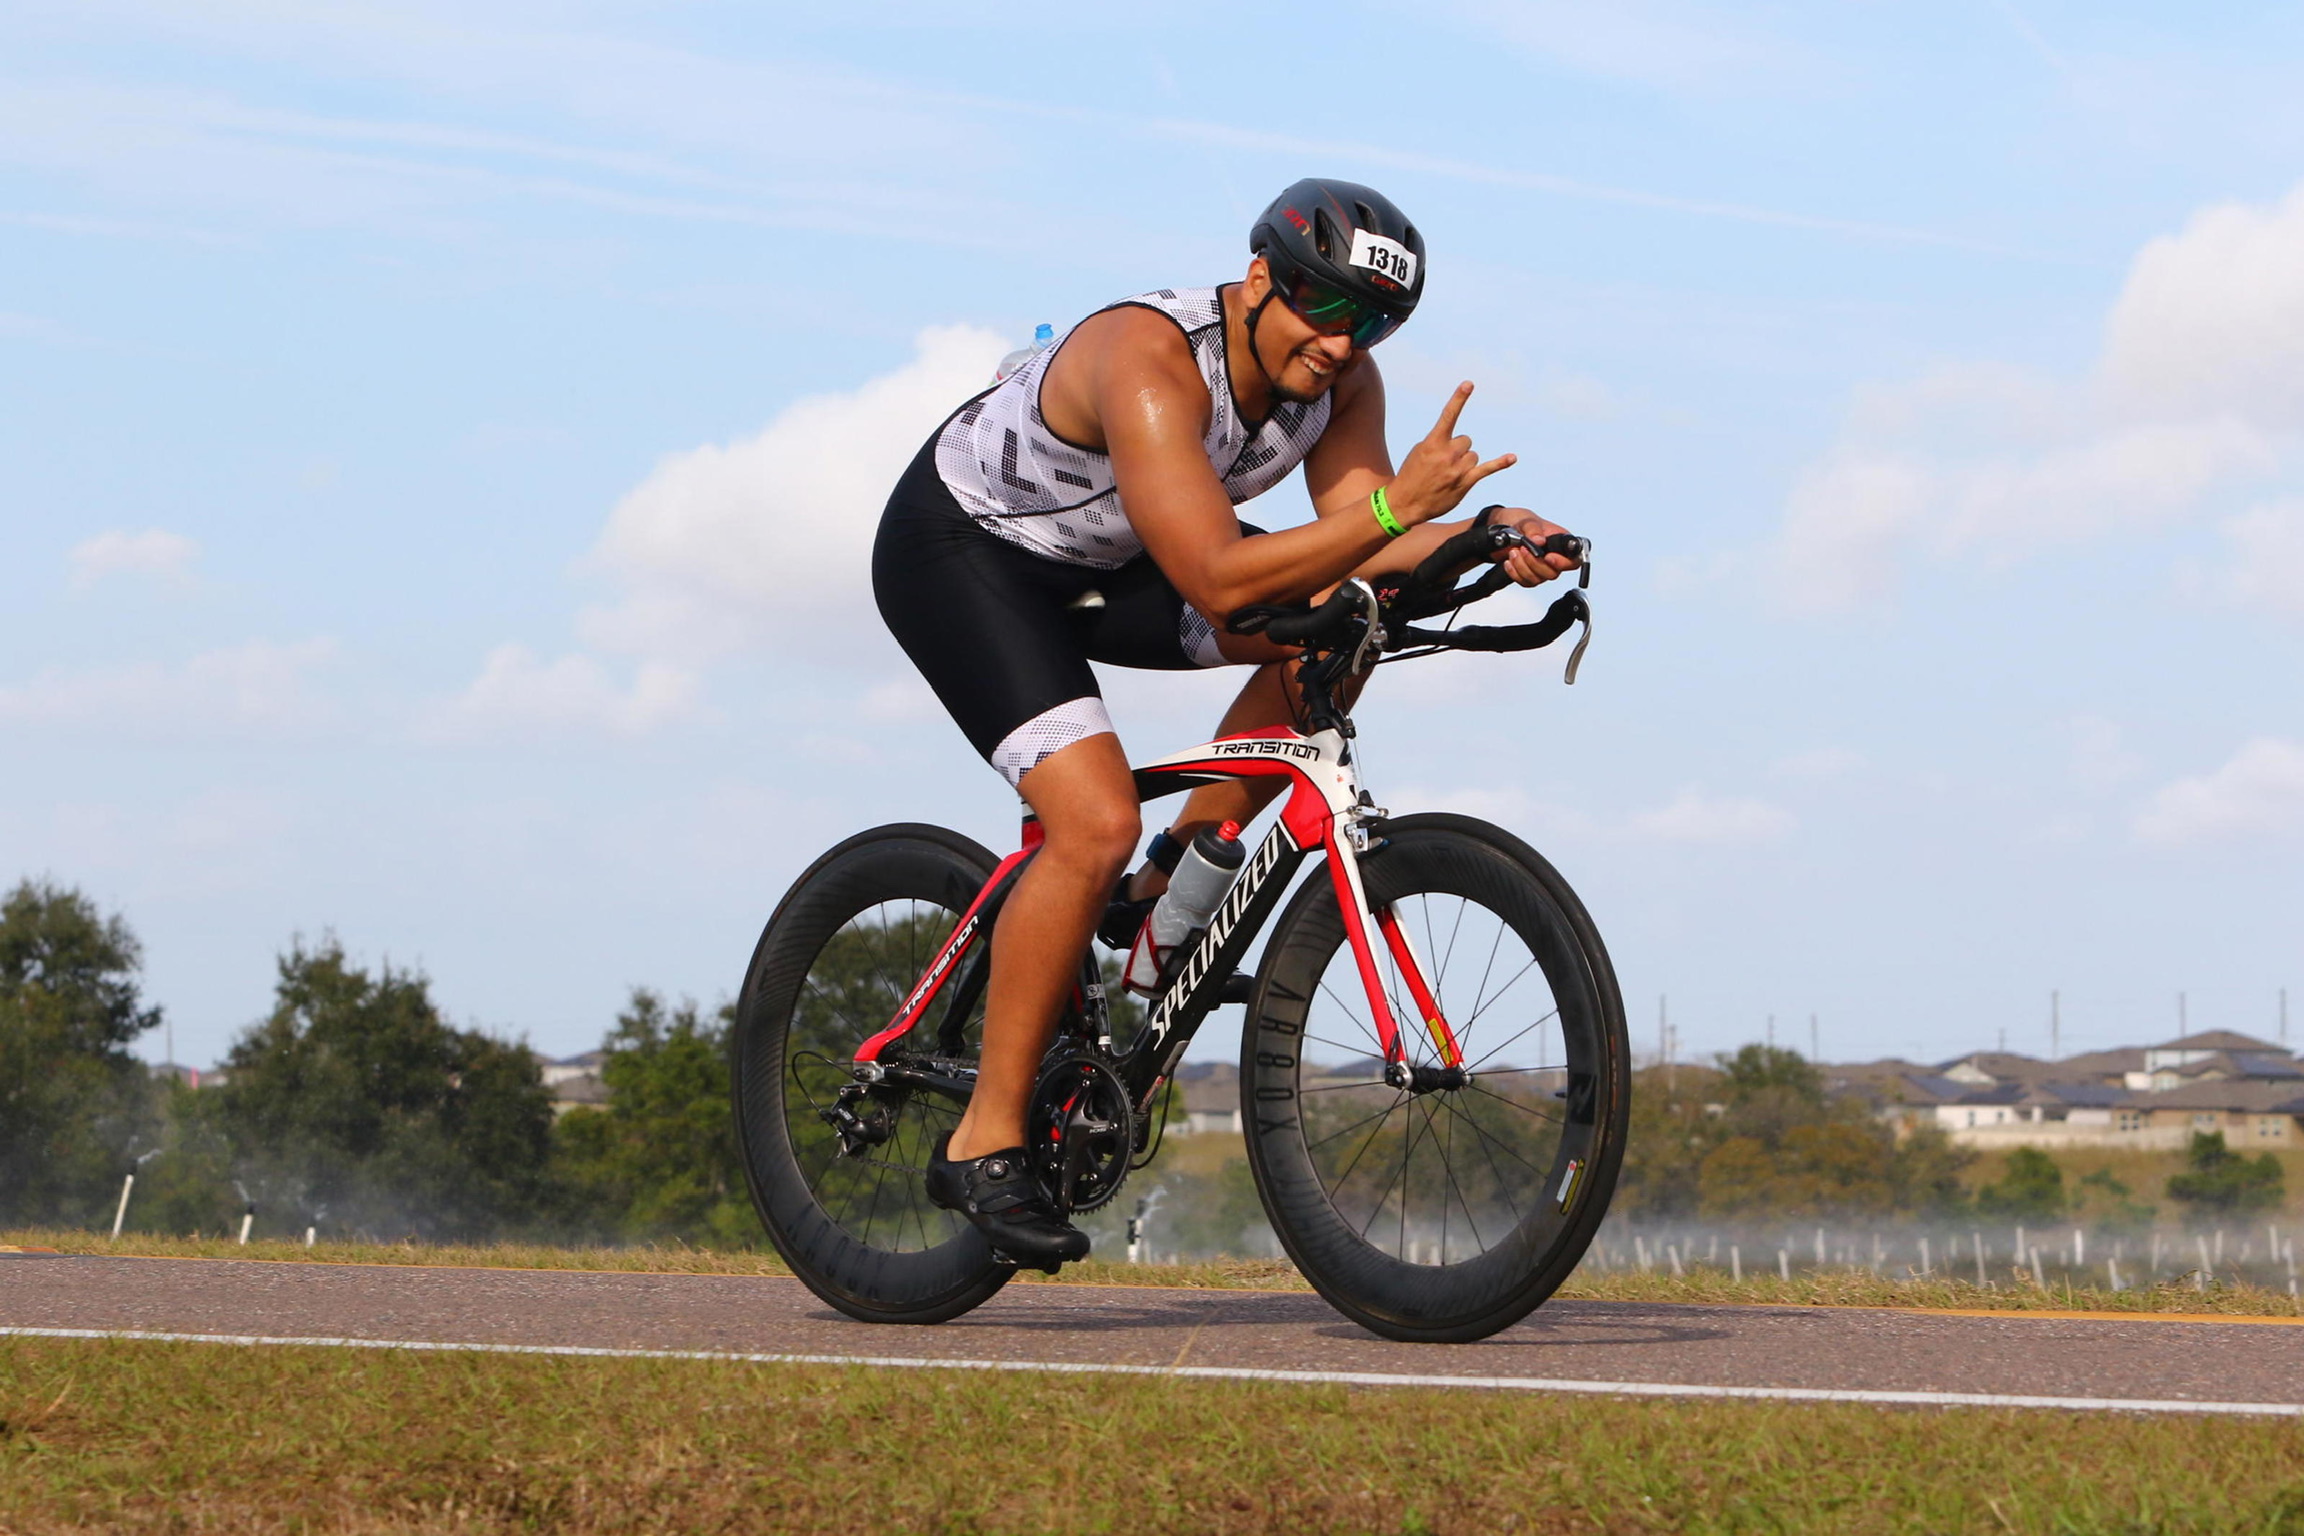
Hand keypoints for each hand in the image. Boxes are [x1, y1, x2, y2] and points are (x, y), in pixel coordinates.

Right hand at [1387, 382, 1515, 525]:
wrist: (1405, 503)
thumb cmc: (1411, 475)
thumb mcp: (1419, 452)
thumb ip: (1438, 442)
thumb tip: (1459, 445)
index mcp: (1433, 443)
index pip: (1448, 416)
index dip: (1459, 399)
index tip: (1469, 384)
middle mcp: (1447, 454)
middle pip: (1466, 441)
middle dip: (1457, 450)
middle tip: (1443, 465)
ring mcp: (1457, 469)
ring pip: (1473, 455)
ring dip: (1464, 463)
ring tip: (1448, 476)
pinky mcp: (1465, 482)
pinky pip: (1487, 468)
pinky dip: (1501, 462)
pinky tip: (1512, 458)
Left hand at [1485, 507, 1579, 585]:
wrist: (1505, 529)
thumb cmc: (1522, 522)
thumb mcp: (1527, 520)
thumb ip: (1533, 529)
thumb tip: (1539, 541)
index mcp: (1561, 542)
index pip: (1573, 560)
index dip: (1563, 563)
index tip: (1548, 557)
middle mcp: (1555, 558)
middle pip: (1553, 573)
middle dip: (1535, 563)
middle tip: (1522, 549)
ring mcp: (1542, 568)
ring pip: (1537, 579)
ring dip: (1522, 566)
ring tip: (1513, 551)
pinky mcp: (1529, 575)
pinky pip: (1525, 582)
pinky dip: (1515, 573)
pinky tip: (1509, 561)